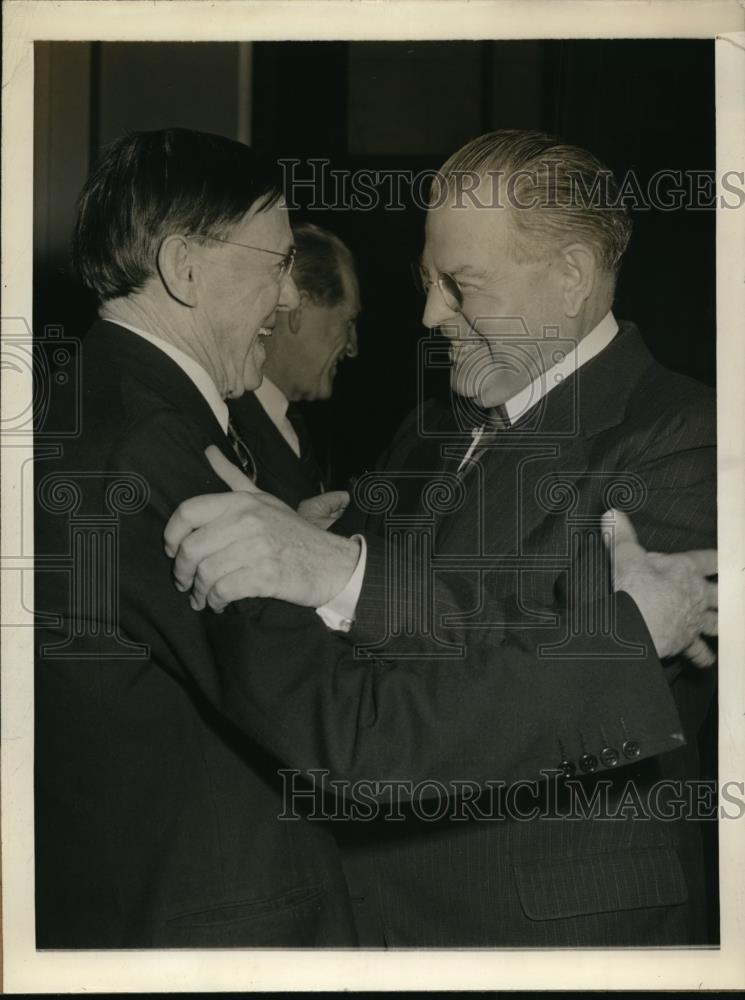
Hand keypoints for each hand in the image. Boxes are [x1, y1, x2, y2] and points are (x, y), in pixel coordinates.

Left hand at [163, 446, 359, 611]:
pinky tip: (218, 603)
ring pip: (206, 572)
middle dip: (182, 571)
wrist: (332, 562)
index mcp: (242, 501)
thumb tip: (208, 451)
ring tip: (202, 598)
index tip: (172, 550)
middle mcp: (248, 521)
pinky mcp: (266, 576)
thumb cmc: (293, 533)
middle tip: (184, 583)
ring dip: (199, 591)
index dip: (172, 535)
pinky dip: (216, 600)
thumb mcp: (264, 499)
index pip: (188, 512)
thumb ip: (233, 477)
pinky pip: (224, 590)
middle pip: (191, 548)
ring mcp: (258, 548)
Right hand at [602, 509, 716, 667]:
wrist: (633, 628)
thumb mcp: (624, 556)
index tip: (730, 556)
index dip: (721, 557)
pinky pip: (700, 652)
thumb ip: (621, 535)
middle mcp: (696, 596)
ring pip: (717, 622)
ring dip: (720, 623)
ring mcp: (694, 621)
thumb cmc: (633, 590)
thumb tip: (612, 513)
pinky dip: (703, 656)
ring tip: (725, 624)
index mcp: (686, 571)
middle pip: (723, 593)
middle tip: (735, 592)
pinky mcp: (685, 642)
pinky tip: (707, 658)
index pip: (710, 560)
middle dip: (729, 593)